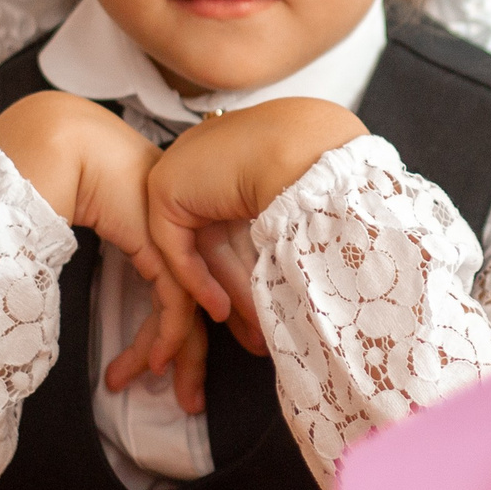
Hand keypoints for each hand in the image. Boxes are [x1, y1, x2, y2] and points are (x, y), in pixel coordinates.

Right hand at [0, 91, 204, 409]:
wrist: (62, 145)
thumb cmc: (62, 175)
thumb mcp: (91, 226)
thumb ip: (109, 258)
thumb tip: (86, 294)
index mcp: (161, 229)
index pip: (178, 288)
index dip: (173, 334)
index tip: (159, 371)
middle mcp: (176, 237)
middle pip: (194, 305)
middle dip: (191, 359)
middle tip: (190, 402)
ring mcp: (175, 241)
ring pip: (189, 311)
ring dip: (177, 358)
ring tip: (175, 396)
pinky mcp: (165, 247)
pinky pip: (175, 302)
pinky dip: (167, 336)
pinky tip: (157, 361)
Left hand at [144, 98, 368, 346]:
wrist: (309, 155)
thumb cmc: (325, 170)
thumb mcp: (307, 204)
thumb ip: (294, 228)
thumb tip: (317, 262)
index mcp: (247, 154)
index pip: (245, 219)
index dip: (261, 264)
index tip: (279, 299)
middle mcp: (215, 161)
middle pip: (224, 239)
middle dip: (244, 288)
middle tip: (261, 328)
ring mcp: (186, 171)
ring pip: (204, 250)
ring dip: (227, 295)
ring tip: (250, 335)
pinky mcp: (166, 191)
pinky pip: (177, 249)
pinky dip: (199, 283)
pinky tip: (222, 310)